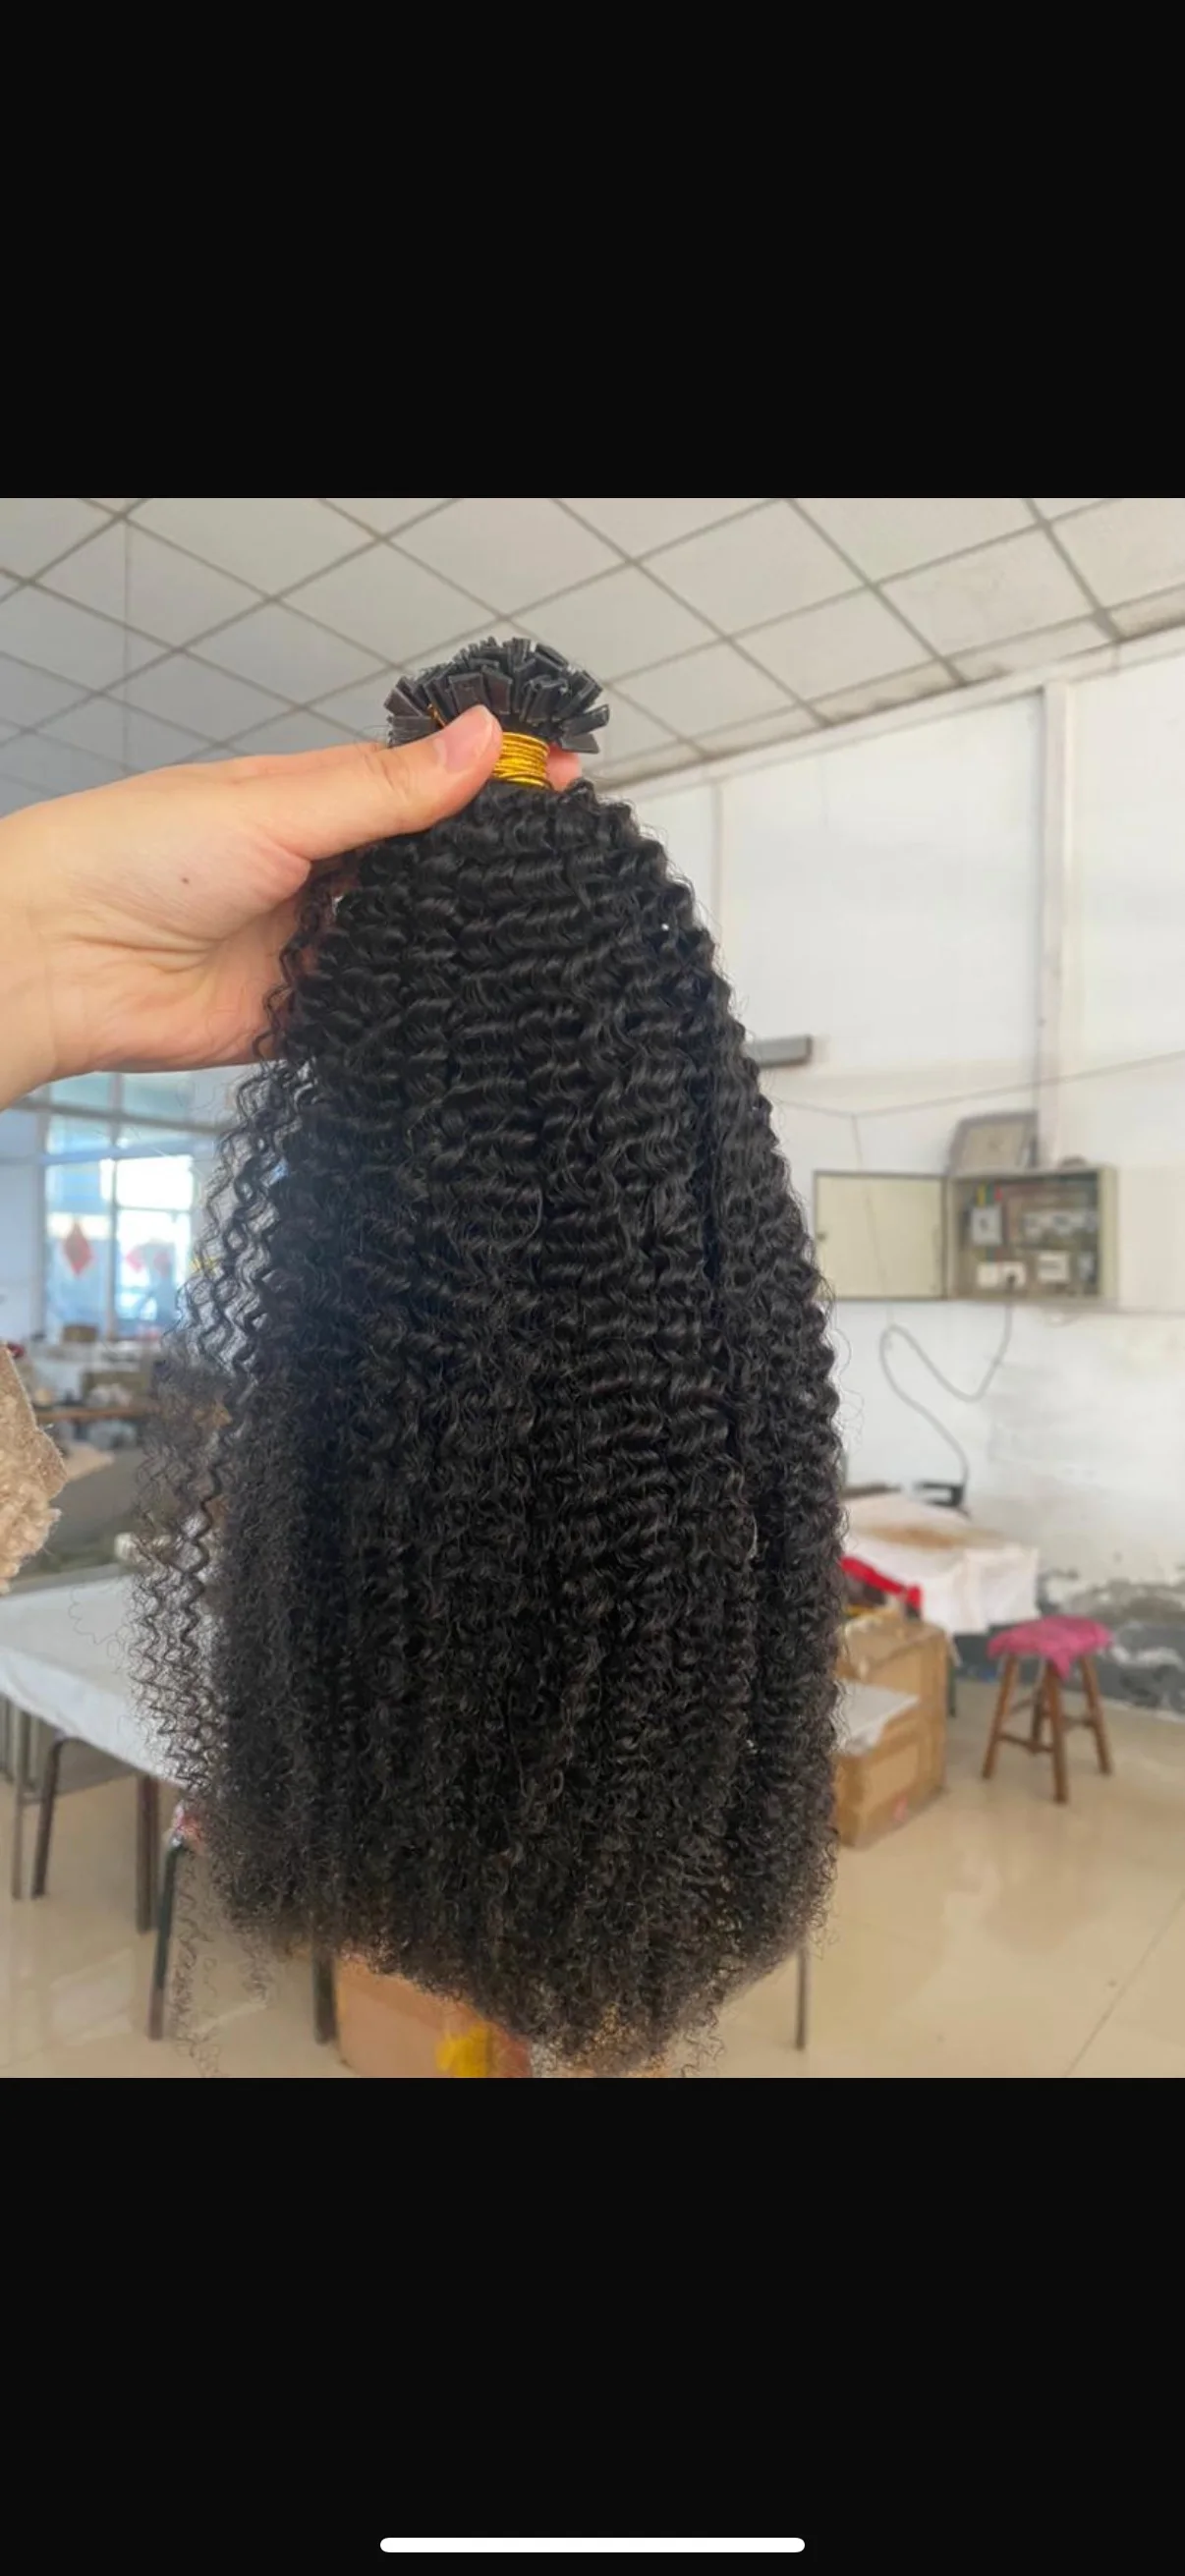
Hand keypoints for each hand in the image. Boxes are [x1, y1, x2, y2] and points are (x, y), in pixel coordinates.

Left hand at [0, 709, 577, 1105]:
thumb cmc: (144, 855)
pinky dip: (420, 1009)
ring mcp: (320, 946)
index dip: (496, 785)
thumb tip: (484, 736)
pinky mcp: (309, 1015)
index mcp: (318, 803)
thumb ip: (387, 790)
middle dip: (496, 870)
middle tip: (575, 868)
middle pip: (434, 871)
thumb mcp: (282, 808)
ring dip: (464, 942)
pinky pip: (382, 1012)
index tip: (567, 778)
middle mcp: (326, 873)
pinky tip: (476, 1005)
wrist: (62, 958)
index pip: (429, 788)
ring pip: (418, 943)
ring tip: (546, 937)